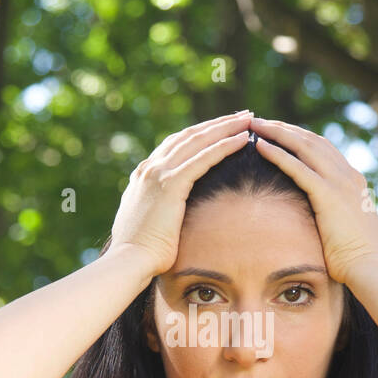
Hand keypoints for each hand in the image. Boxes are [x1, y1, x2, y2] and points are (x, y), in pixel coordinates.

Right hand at [109, 110, 252, 276]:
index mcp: (144, 176)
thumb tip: (167, 215)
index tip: (221, 129)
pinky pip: (203, 158)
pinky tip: (242, 140)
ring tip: (248, 120)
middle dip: (217, 124)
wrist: (128, 261)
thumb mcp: (148, 223)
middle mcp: (150, 168)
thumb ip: (156, 210)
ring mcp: (158, 174)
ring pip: (198, 141)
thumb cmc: (140, 254)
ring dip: (225, 128)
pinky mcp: (170, 184)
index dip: (201, 135)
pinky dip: (224, 146)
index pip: (176, 145)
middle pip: (189, 136)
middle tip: (241, 116)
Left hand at [250, 117, 377, 284]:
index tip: (279, 132)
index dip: (299, 137)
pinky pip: (297, 167)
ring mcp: (339, 182)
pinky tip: (259, 146)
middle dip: (285, 128)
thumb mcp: (347, 228)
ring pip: (303, 146)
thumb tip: (322, 220)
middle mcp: (347, 175)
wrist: (370, 268)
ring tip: (255, 125)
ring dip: (277, 133)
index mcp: (353, 181)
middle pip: (311, 140)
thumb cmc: (356, 258)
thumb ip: (336, 215)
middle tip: (261, 120)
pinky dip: (277, 153)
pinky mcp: (328, 195)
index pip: (323, 149)